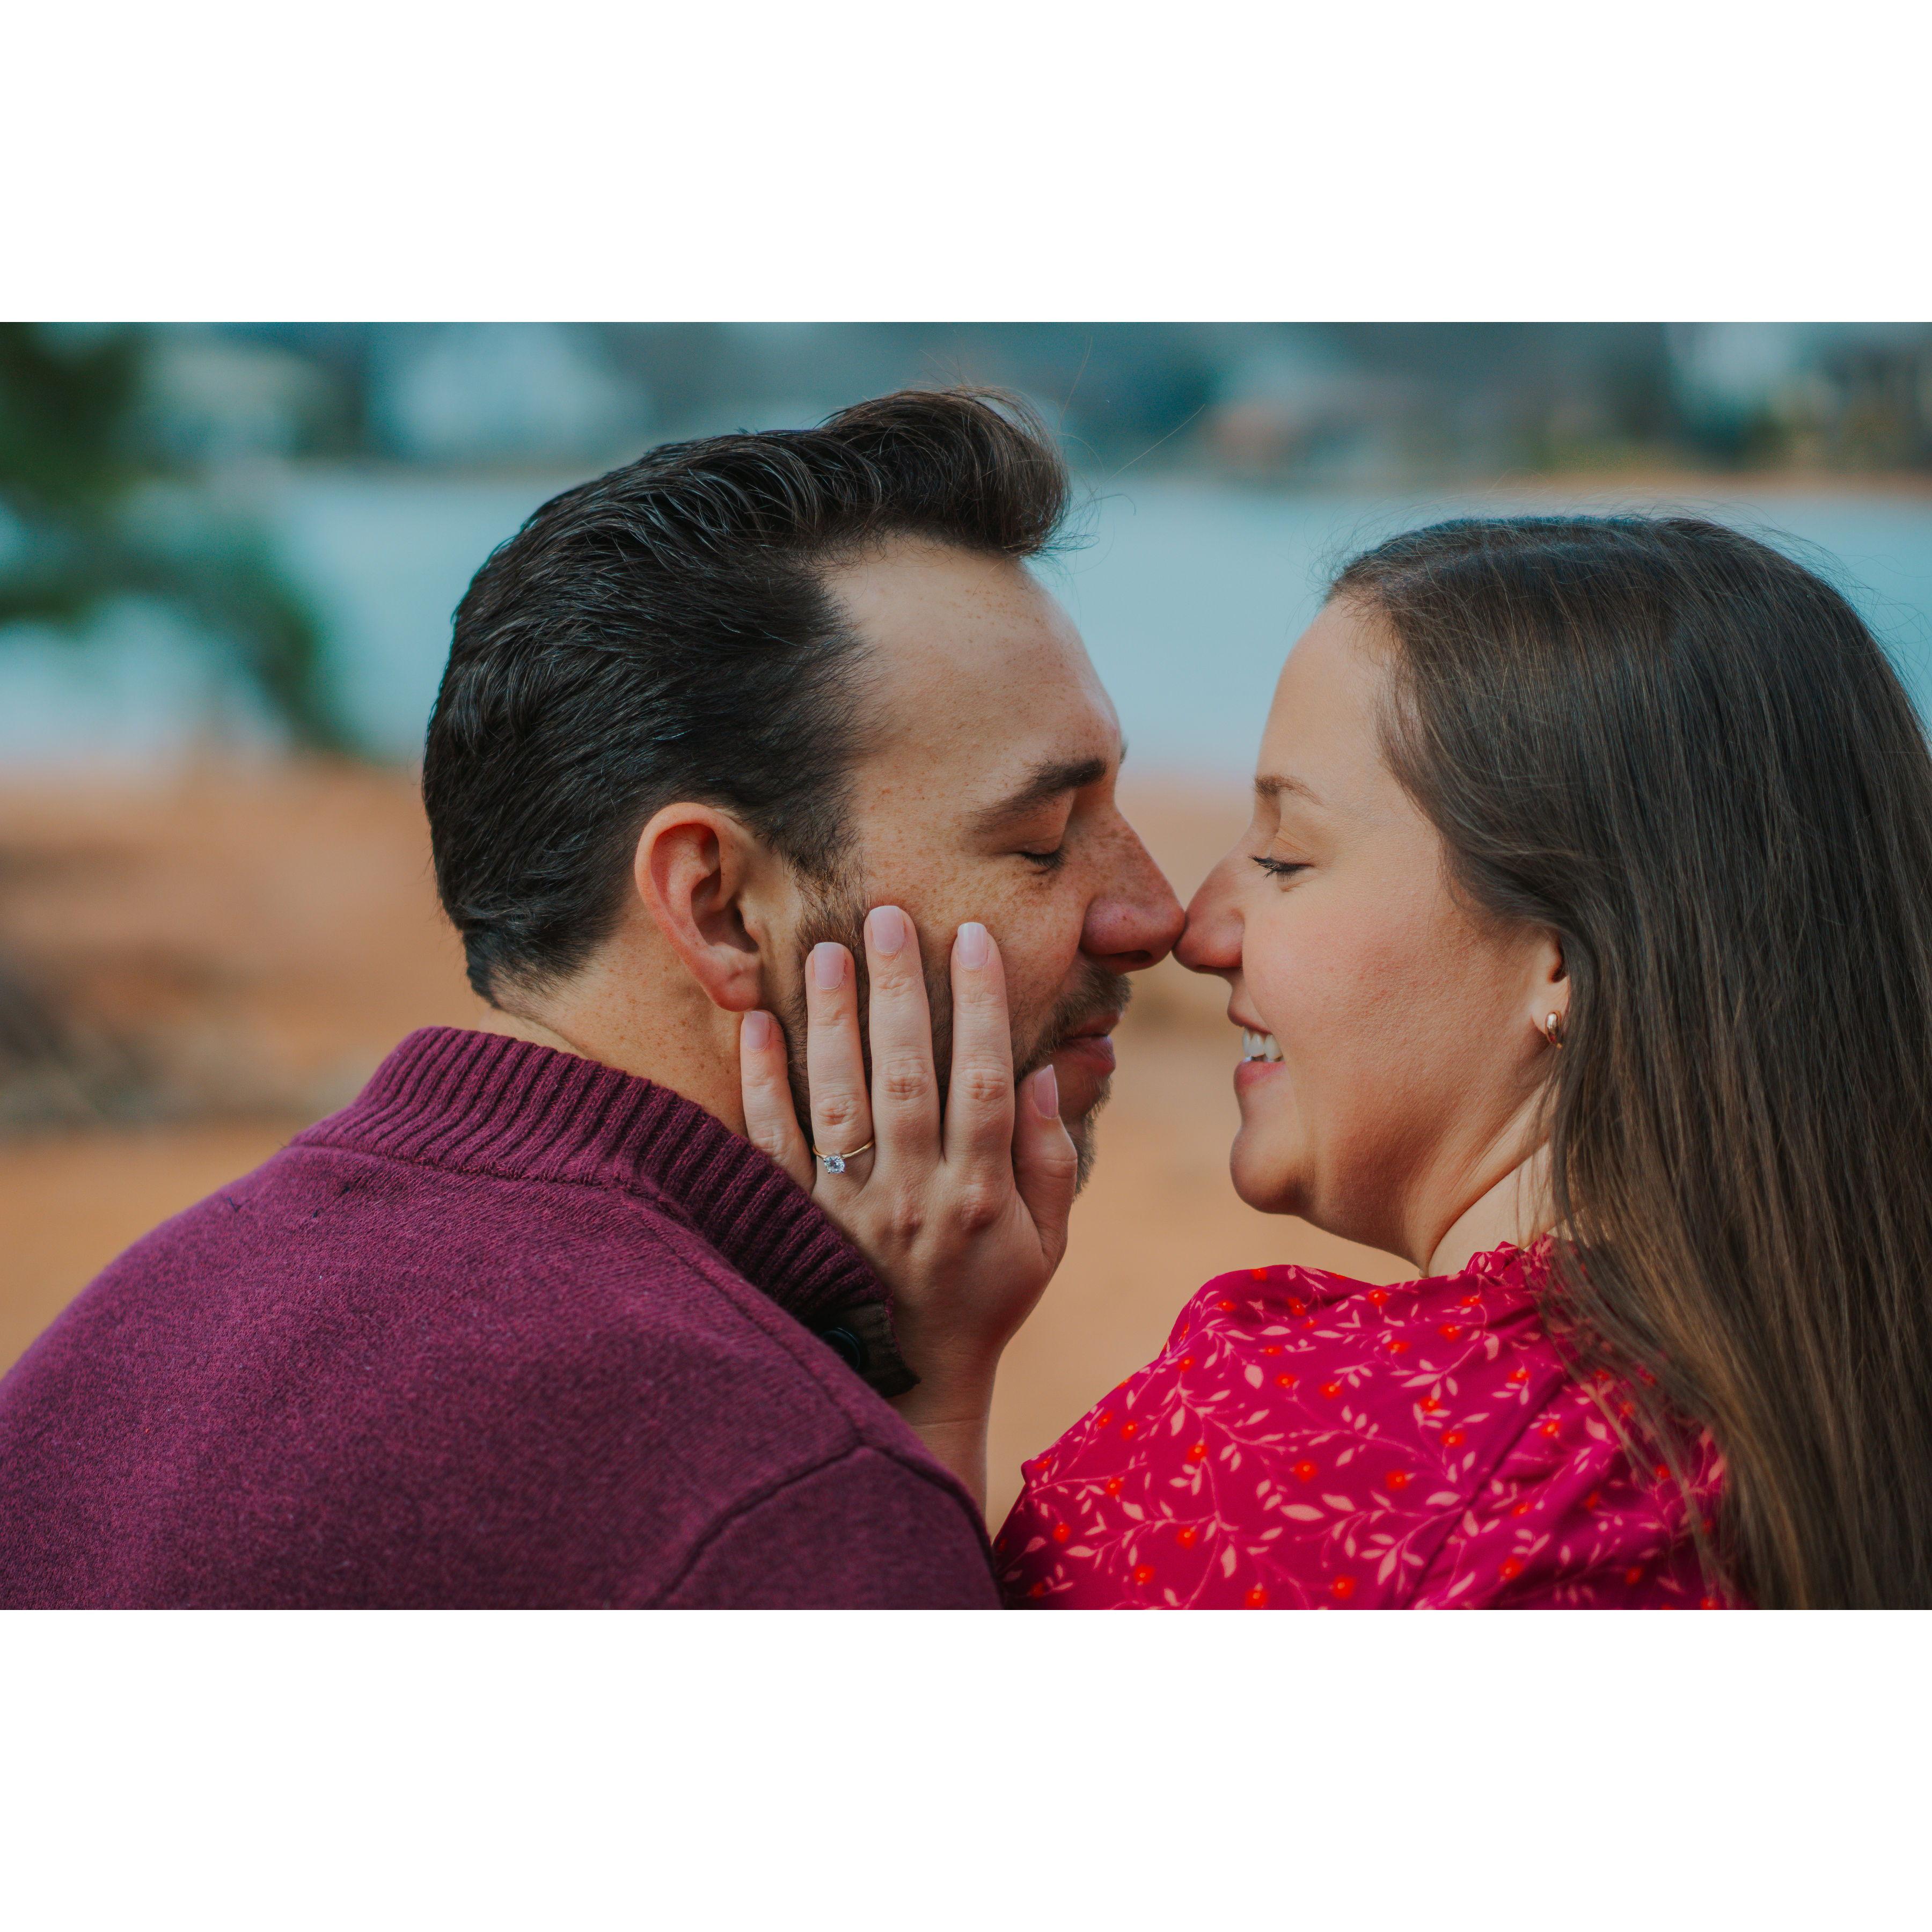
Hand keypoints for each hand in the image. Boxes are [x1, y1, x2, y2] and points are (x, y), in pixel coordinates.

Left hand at [738, 905, 1078, 1508]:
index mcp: (980, 1197)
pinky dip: (761, 1084)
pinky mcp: (795, 1223)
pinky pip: (772, 1145)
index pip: (982, 1082)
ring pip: (839, 1101)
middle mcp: (914, 1198)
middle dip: (900, 993)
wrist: (910, 1385)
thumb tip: (1043, 1067)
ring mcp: (848, 1213)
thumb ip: (1050, 1158)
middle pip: (906, 1078)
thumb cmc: (986, 1301)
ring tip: (830, 950)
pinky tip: (757, 1024)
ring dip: (833, 1022)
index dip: (979, 1006)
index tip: (971, 938)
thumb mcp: (1045, 1243)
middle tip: (890, 916)